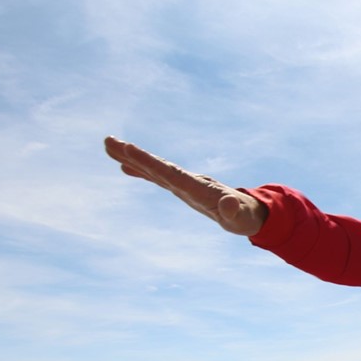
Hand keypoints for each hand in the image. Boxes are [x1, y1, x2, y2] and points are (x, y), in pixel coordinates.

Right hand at [103, 137, 268, 236]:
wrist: (251, 213)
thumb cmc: (245, 218)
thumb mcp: (241, 219)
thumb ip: (234, 212)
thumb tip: (228, 205)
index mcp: (199, 188)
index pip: (170, 173)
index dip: (149, 162)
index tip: (129, 149)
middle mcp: (189, 181)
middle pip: (158, 166)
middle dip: (134, 155)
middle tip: (109, 141)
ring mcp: (185, 183)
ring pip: (155, 169)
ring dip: (132, 158)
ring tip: (108, 146)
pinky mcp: (183, 188)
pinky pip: (158, 177)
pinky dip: (142, 170)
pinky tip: (124, 166)